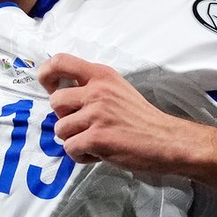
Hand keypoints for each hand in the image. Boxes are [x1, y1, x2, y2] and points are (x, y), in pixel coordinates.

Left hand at [38, 53, 185, 172]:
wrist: (169, 141)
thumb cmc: (141, 119)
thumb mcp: (117, 90)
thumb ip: (90, 88)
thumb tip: (59, 95)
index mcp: (101, 76)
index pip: (60, 62)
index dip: (46, 74)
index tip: (50, 87)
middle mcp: (97, 91)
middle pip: (55, 102)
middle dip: (65, 118)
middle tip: (86, 126)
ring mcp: (96, 114)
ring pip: (60, 129)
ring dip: (74, 139)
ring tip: (96, 141)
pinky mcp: (97, 137)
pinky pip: (70, 148)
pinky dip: (81, 155)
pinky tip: (99, 152)